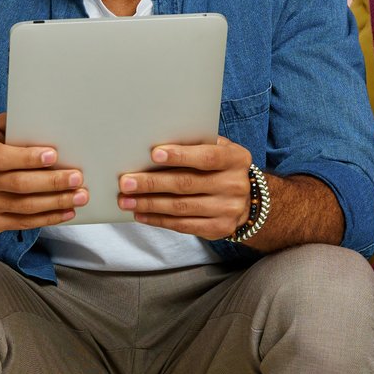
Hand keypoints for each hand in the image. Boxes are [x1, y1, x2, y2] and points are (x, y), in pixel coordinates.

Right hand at [0, 113, 86, 231]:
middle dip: (52, 181)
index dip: (28, 158)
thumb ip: (17, 126)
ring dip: (56, 202)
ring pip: (24, 206)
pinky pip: (23, 222)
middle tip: (77, 178)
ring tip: (79, 196)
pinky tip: (66, 211)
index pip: (1, 157)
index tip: (54, 155)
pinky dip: (48, 217)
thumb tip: (50, 124)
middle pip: (18, 184)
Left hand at [117, 137, 252, 239]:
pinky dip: (158, 219)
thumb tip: (155, 145)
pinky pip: (183, 225)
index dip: (181, 155)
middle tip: (126, 182)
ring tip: (126, 200)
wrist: (247, 201)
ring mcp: (228, 209)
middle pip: (187, 183)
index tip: (154, 153)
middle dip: (152, 183)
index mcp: (236, 159)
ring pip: (181, 207)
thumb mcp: (219, 150)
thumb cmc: (221, 168)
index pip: (207, 156)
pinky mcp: (219, 229)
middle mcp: (235, 185)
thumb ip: (197, 145)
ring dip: (149, 204)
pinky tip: (141, 214)